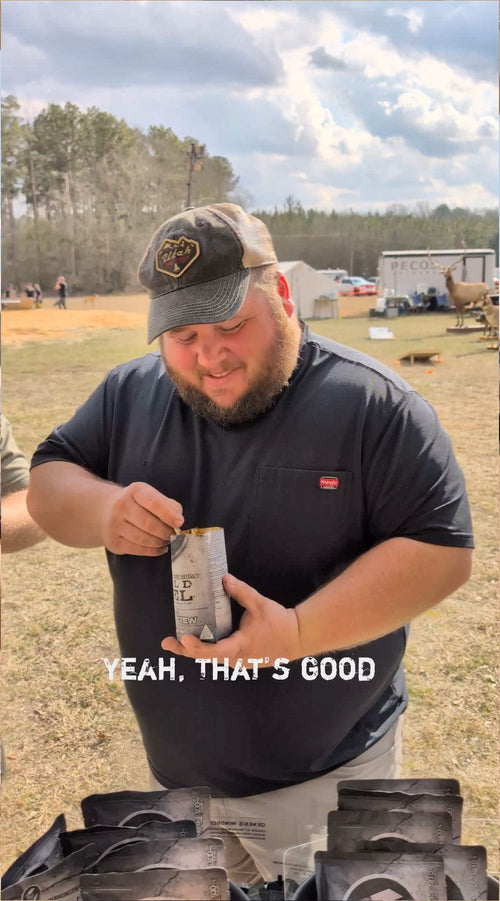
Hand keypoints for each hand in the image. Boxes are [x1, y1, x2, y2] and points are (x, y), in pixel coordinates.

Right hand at [101, 481, 183, 555]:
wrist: (106, 510)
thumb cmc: (139, 504)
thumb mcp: (152, 497)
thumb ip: (169, 506)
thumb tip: (178, 522)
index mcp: (135, 491)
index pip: (154, 502)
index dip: (168, 514)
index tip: (180, 523)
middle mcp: (121, 505)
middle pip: (149, 524)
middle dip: (166, 532)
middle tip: (174, 535)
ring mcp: (114, 524)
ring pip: (143, 539)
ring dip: (160, 542)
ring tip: (167, 540)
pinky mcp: (113, 541)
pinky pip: (137, 549)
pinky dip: (153, 551)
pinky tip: (160, 548)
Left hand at [161, 574, 302, 666]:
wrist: (297, 637)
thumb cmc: (279, 622)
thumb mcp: (260, 604)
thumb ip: (241, 591)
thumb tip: (224, 578)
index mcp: (239, 647)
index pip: (212, 652)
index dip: (195, 648)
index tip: (183, 638)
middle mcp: (236, 659)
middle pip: (205, 658)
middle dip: (184, 650)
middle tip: (166, 642)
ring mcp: (238, 662)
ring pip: (211, 658)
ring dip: (194, 650)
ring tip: (176, 640)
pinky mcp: (241, 660)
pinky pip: (219, 656)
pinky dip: (206, 649)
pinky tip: (196, 640)